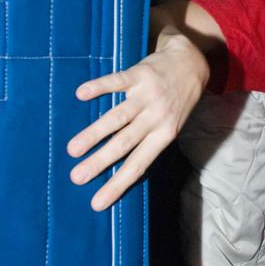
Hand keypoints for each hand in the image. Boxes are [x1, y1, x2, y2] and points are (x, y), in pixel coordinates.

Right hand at [67, 31, 209, 211]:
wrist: (191, 63)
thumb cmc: (177, 100)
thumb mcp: (171, 124)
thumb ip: (147, 140)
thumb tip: (119, 166)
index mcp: (164, 134)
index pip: (139, 164)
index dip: (118, 184)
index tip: (97, 202)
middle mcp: (156, 117)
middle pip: (125, 143)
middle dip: (100, 162)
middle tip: (77, 177)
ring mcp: (148, 96)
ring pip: (118, 117)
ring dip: (94, 133)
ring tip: (73, 149)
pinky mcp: (140, 74)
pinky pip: (117, 81)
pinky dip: (99, 87)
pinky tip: (81, 94)